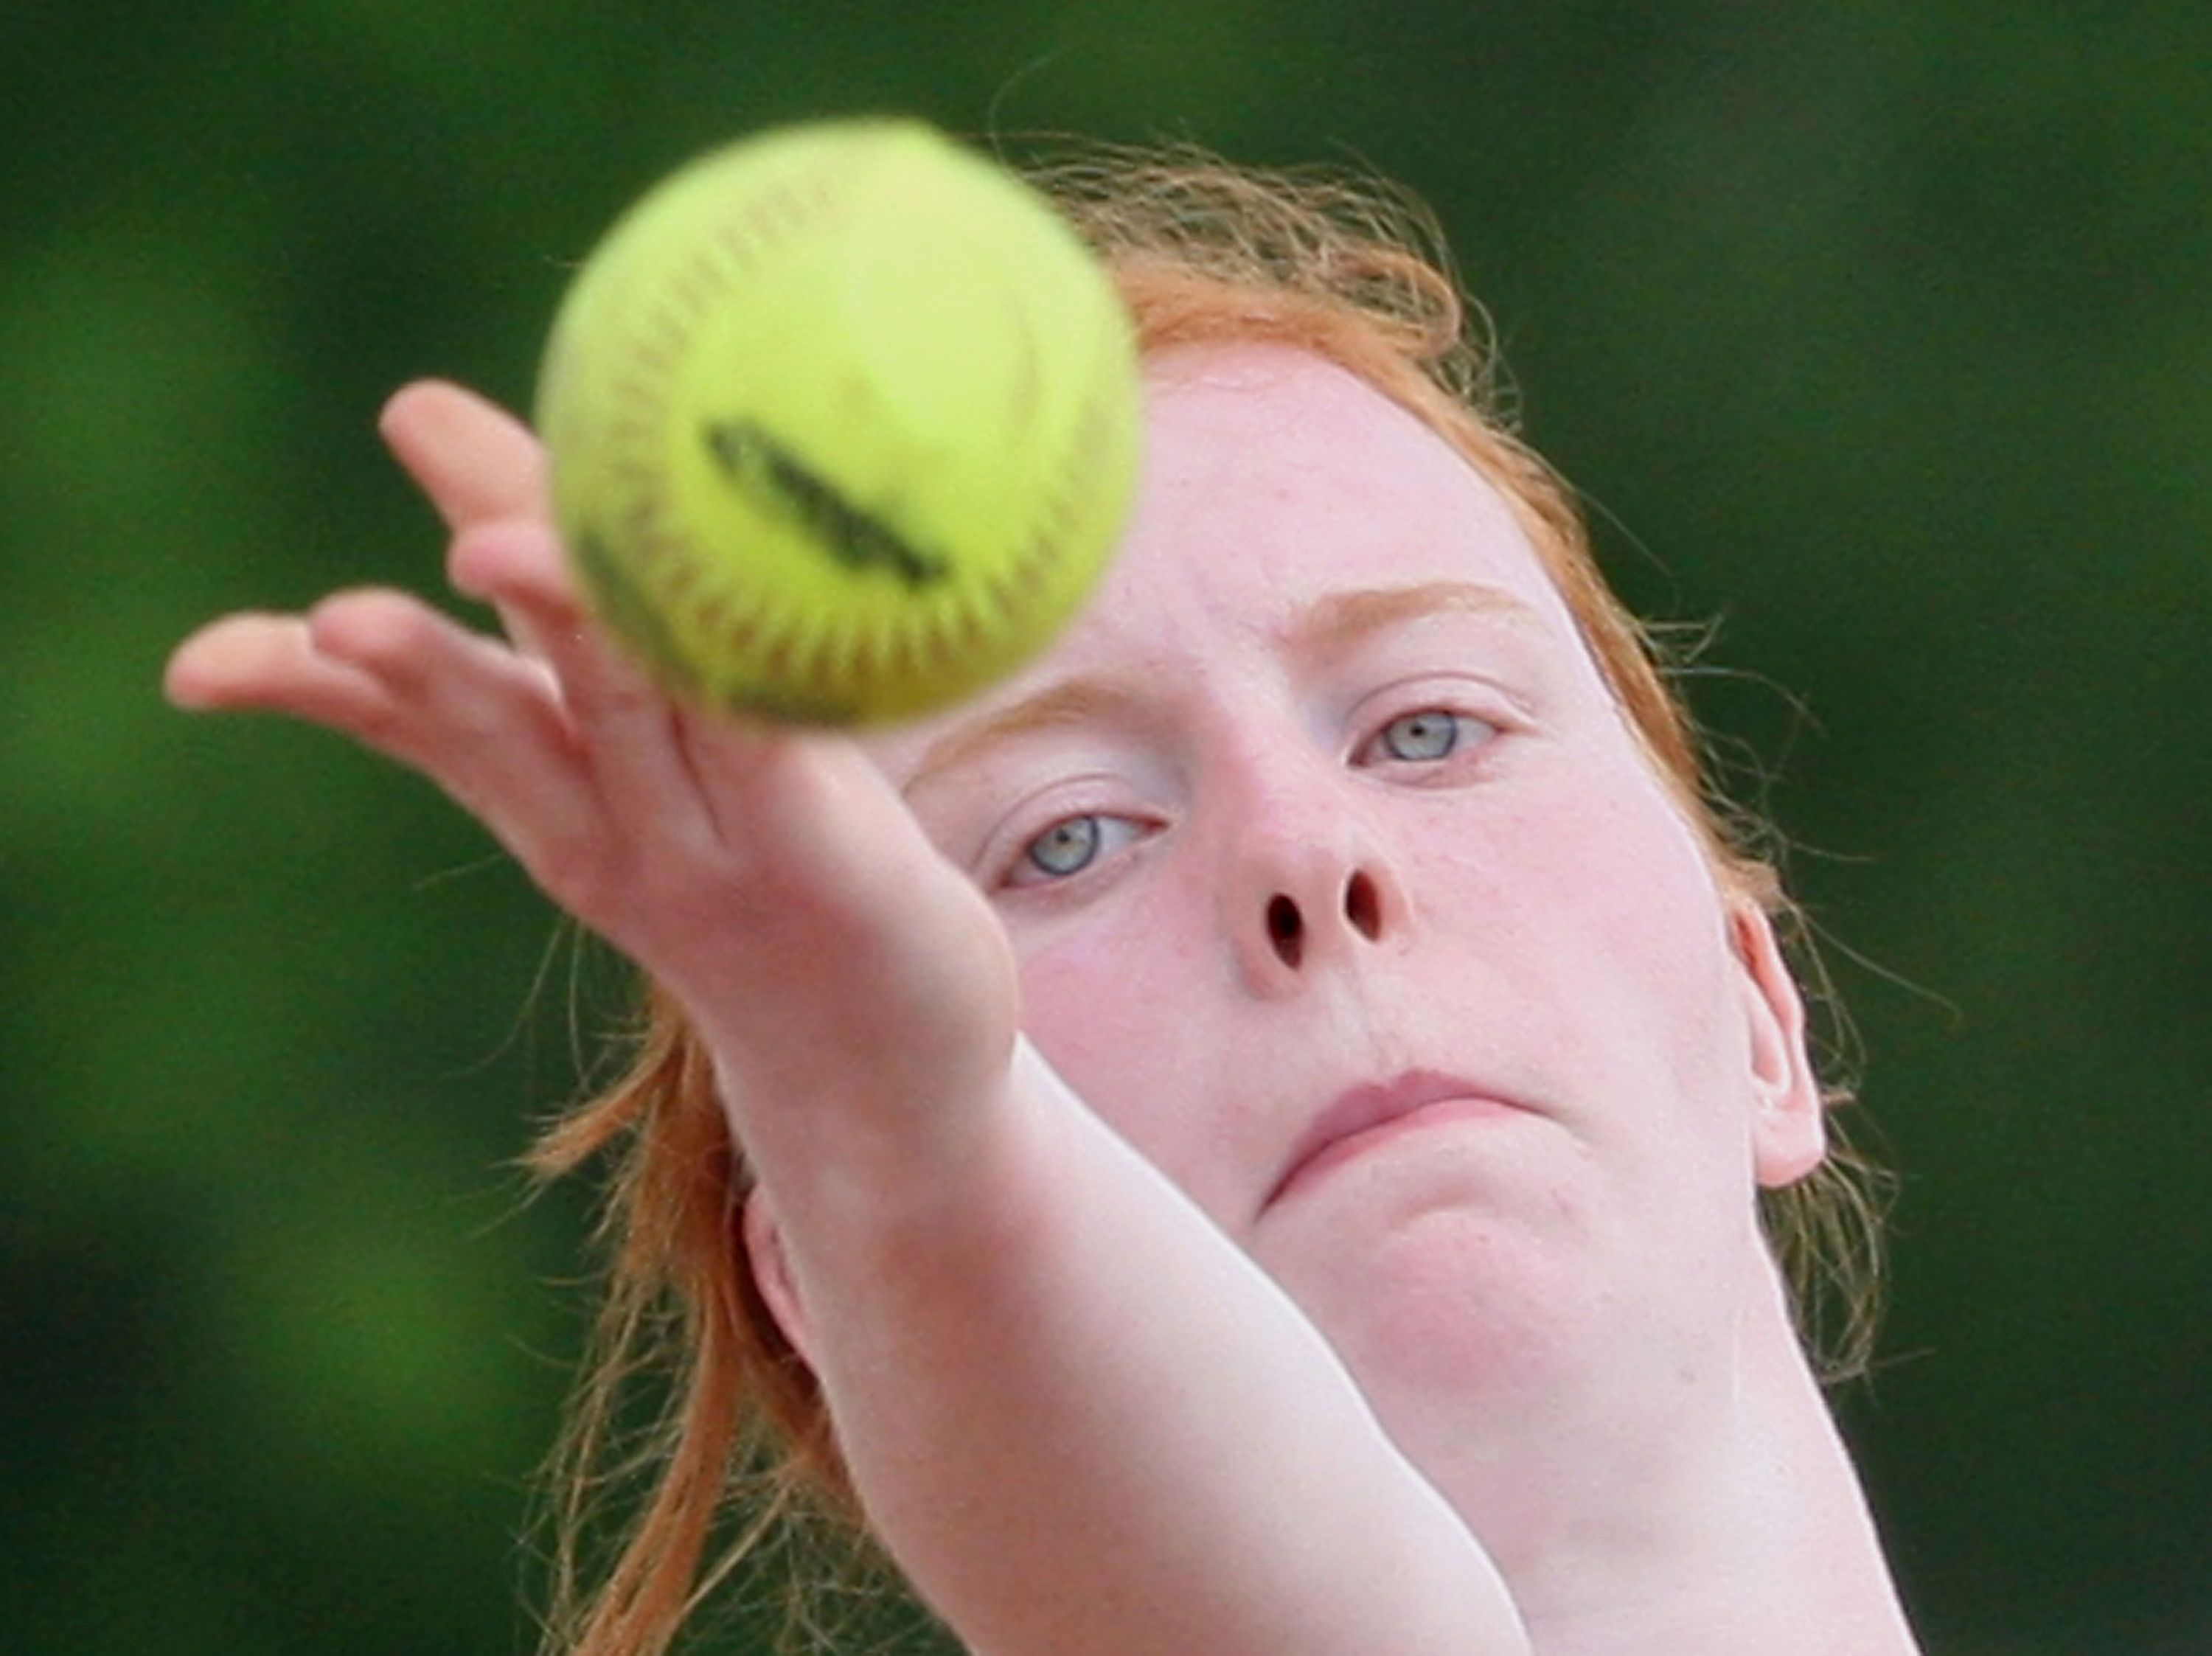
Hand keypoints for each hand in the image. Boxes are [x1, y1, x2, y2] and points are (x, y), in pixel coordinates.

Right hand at [165, 381, 1018, 1167]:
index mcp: (559, 807)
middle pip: (498, 721)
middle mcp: (612, 830)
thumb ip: (613, 659)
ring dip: (565, 627)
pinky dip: (724, 661)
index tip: (195, 671)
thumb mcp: (672, 775)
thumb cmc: (783, 884)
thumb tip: (541, 531)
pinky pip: (761, 729)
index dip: (323, 685)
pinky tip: (710, 595)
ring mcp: (710, 846)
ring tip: (491, 554)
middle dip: (411, 664)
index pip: (426, 728)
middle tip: (333, 622)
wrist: (882, 1064)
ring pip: (625, 710)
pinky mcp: (815, 848)